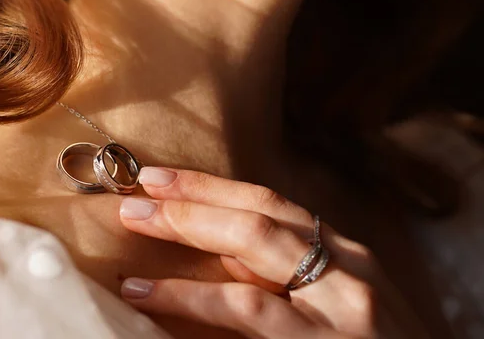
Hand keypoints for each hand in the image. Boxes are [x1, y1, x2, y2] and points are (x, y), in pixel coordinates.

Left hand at [118, 167, 428, 338]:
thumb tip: (218, 250)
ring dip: (188, 223)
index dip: (215, 186)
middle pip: (261, 210)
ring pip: (253, 242)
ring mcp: (340, 302)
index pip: (273, 204)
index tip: (168, 178)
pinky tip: (147, 289)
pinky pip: (247, 306)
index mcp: (347, 254)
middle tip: (141, 186)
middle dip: (195, 194)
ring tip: (136, 218)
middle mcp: (348, 265)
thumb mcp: (338, 303)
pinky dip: (191, 294)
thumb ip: (285, 274)